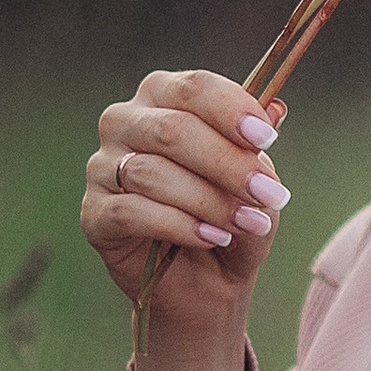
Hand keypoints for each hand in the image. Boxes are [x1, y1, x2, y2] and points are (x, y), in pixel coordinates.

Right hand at [82, 71, 288, 328]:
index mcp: (164, 97)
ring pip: (151, 173)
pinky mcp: (94, 213)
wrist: (208, 282)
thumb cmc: (231, 215)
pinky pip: (130, 212)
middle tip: (268, 194)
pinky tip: (212, 237)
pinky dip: (178, 225)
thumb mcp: (256, 179)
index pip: (193, 88)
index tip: (267, 140)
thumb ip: (257, 146)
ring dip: (209, 200)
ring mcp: (102, 167)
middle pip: (171, 130)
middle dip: (227, 163)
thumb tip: (276, 110)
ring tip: (248, 223)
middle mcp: (125, 122)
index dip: (231, 110)